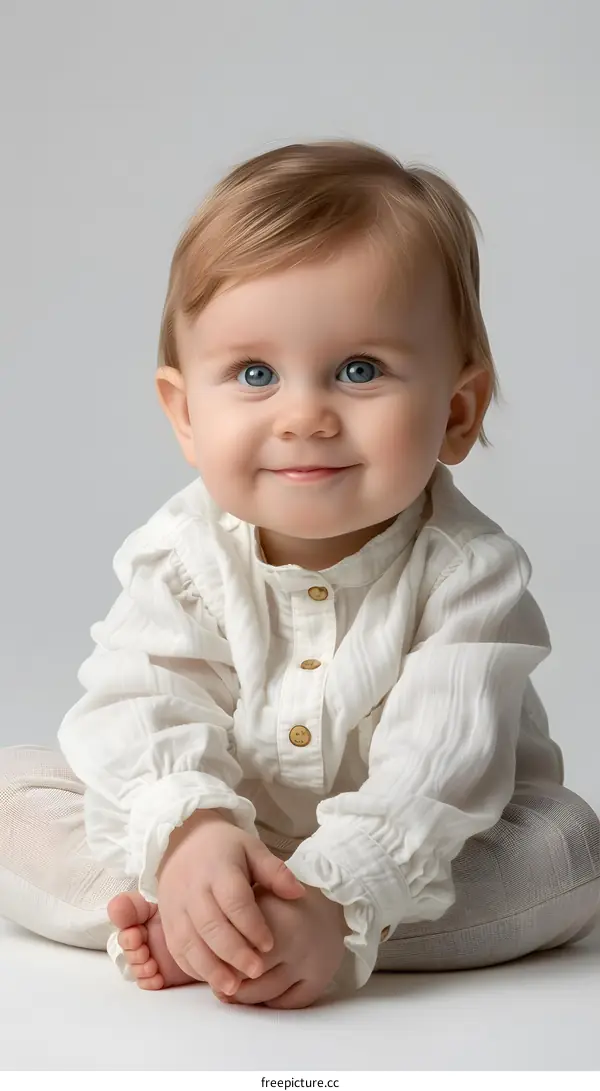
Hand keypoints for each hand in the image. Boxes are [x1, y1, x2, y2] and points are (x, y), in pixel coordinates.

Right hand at [156, 809, 304, 995]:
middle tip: (256, 971)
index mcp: (218, 868)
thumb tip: (298, 892)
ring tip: (233, 988)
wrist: (183, 840)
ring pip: (190, 942)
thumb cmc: (225, 848)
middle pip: (211, 925)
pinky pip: (176, 949)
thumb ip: (274, 872)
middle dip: (234, 952)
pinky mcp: (166, 920)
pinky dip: (194, 967)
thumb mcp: (252, 849)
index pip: (234, 900)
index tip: (270, 944)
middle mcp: (193, 888)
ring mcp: (176, 905)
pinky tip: (213, 980)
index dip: (252, 924)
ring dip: (211, 968)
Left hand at [215, 882, 348, 1008]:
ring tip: (234, 992)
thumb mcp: (255, 893)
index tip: (208, 962)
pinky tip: (261, 995)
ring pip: (265, 993)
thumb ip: (230, 917)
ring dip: (245, 997)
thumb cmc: (280, 897)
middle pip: (248, 975)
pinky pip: (288, 1003)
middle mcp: (292, 940)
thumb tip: (200, 948)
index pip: (234, 950)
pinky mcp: (319, 978)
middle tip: (218, 984)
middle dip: (228, 983)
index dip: (216, 960)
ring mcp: (306, 961)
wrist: (329, 899)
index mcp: (272, 916)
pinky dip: (271, 1003)